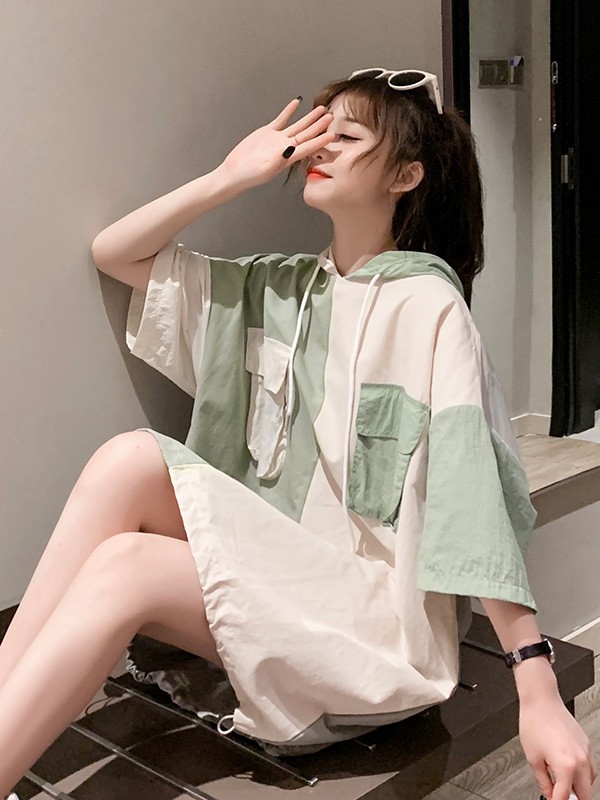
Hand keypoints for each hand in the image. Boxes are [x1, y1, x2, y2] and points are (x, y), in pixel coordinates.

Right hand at [218, 98, 335, 190]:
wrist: (235, 171)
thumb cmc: (249, 175)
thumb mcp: (265, 169)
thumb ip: (278, 159)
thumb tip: (290, 149)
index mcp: (288, 157)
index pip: (308, 147)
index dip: (320, 141)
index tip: (332, 135)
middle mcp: (286, 147)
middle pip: (307, 134)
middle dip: (319, 126)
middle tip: (331, 116)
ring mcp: (277, 139)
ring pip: (297, 126)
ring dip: (309, 118)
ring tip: (321, 109)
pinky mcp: (268, 132)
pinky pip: (281, 120)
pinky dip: (289, 111)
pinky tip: (296, 103)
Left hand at [519, 693, 597, 798]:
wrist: (541, 700)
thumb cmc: (534, 722)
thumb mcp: (533, 758)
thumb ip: (543, 782)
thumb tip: (548, 794)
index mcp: (566, 766)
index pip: (565, 797)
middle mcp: (580, 760)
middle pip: (585, 794)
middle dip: (574, 798)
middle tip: (560, 796)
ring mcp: (586, 752)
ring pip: (591, 781)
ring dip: (580, 787)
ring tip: (564, 786)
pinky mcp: (586, 744)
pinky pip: (590, 767)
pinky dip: (583, 774)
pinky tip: (571, 772)